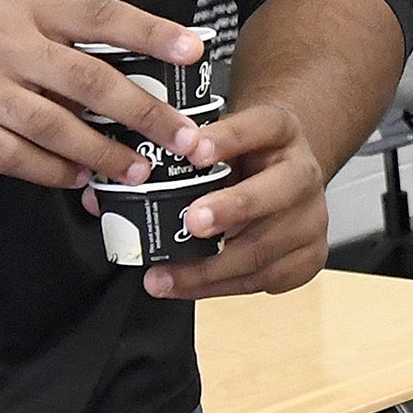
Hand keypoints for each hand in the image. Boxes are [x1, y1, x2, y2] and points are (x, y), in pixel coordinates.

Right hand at [0, 0, 199, 187]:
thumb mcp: (5, 15)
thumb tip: (131, 73)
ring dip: (104, 152)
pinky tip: (80, 180)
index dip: (152, 31)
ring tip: (138, 170)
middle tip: (185, 138)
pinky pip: (18, 157)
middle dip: (144, 111)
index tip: (196, 50)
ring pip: (56, 126)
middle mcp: (6, 45)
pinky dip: (55, 171)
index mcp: (27, 9)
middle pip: (89, 78)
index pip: (101, 15)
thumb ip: (60, 39)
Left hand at [101, 99, 329, 301]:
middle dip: (233, 207)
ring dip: (210, 267)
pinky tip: (186, 287)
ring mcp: (313, 217)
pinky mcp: (310, 256)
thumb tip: (99, 198)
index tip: (192, 148)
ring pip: (265, 247)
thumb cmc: (239, 160)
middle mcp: (304, 171)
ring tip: (163, 276)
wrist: (283, 176)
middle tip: (191, 221)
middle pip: (279, 189)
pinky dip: (220, 287)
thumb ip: (167, 161)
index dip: (229, 137)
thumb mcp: (214, 143)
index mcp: (281, 130)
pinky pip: (263, 279)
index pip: (261, 125)